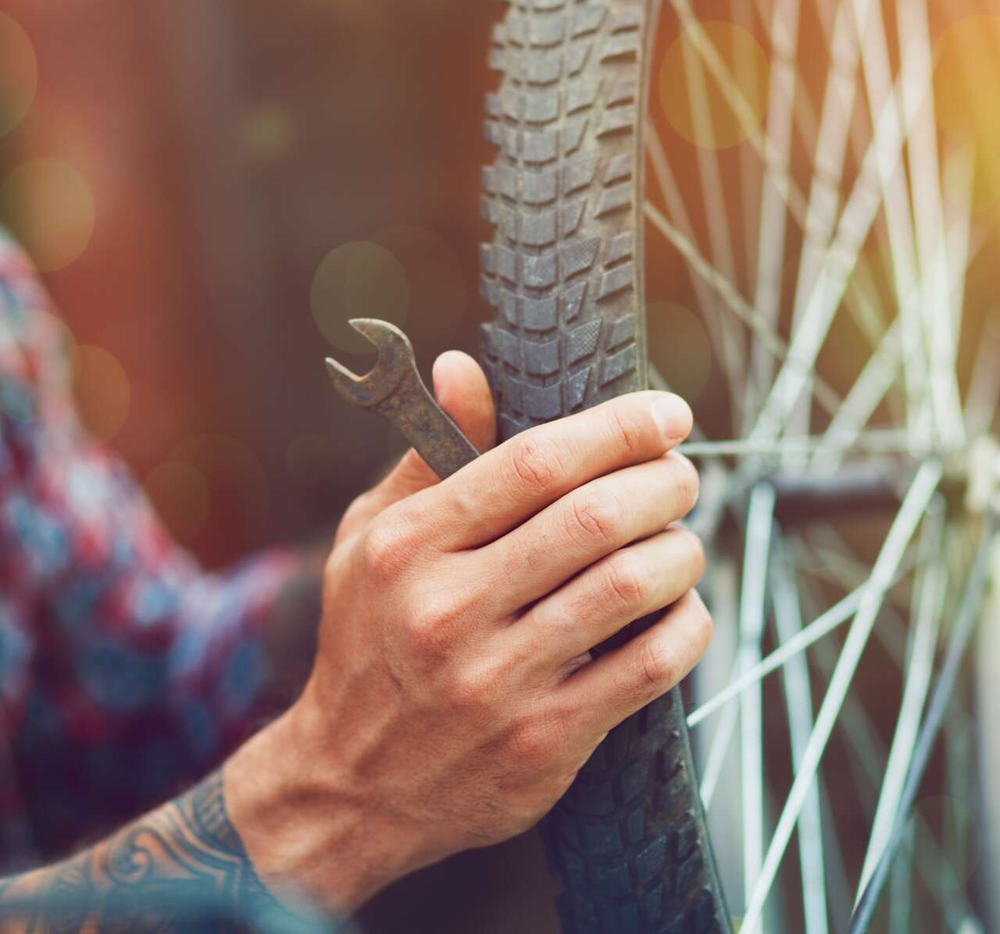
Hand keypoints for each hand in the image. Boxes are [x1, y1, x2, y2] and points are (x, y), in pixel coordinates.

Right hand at [226, 354, 710, 914]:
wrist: (350, 783)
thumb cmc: (369, 639)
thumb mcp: (372, 536)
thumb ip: (429, 453)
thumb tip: (462, 366)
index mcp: (409, 546)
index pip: (535, 463)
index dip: (618, 428)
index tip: (667, 414)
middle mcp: (448, 610)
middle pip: (595, 519)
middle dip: (663, 482)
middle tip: (682, 475)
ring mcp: (495, 682)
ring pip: (629, 587)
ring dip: (680, 549)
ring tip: (681, 537)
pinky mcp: (541, 743)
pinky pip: (647, 668)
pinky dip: (686, 626)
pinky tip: (681, 607)